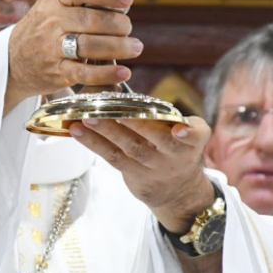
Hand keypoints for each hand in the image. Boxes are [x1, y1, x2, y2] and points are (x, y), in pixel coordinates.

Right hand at [5, 0, 142, 109]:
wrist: (12, 60)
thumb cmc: (44, 29)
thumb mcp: (54, 6)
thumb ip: (83, 0)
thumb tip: (122, 0)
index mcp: (54, 0)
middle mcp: (52, 21)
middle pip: (91, 19)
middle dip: (119, 24)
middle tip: (127, 28)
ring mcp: (52, 48)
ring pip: (90, 45)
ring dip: (119, 47)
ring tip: (134, 47)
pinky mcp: (56, 72)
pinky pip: (84, 73)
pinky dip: (106, 73)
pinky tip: (123, 71)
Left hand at [68, 116, 214, 231]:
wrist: (176, 190)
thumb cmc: (177, 146)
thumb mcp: (188, 133)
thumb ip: (170, 114)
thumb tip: (124, 82)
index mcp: (191, 140)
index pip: (195, 136)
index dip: (190, 132)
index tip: (180, 129)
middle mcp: (172, 154)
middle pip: (153, 139)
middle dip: (134, 124)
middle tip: (115, 109)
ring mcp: (151, 165)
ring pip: (128, 147)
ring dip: (105, 132)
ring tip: (86, 118)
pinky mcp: (131, 172)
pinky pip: (111, 156)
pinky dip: (93, 143)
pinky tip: (76, 130)